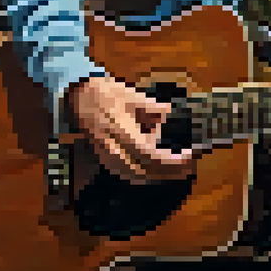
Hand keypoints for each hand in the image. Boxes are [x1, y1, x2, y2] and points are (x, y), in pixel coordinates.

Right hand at [66, 75, 195, 183]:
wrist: (79, 99)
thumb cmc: (106, 94)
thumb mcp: (133, 95)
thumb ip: (154, 108)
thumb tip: (172, 114)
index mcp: (121, 132)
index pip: (151, 155)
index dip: (173, 160)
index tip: (190, 155)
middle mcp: (113, 150)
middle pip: (146, 171)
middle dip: (171, 171)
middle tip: (190, 164)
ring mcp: (107, 158)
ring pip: (138, 176)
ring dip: (160, 174)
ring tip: (179, 167)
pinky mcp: (105, 161)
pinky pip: (129, 174)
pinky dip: (146, 174)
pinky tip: (158, 168)